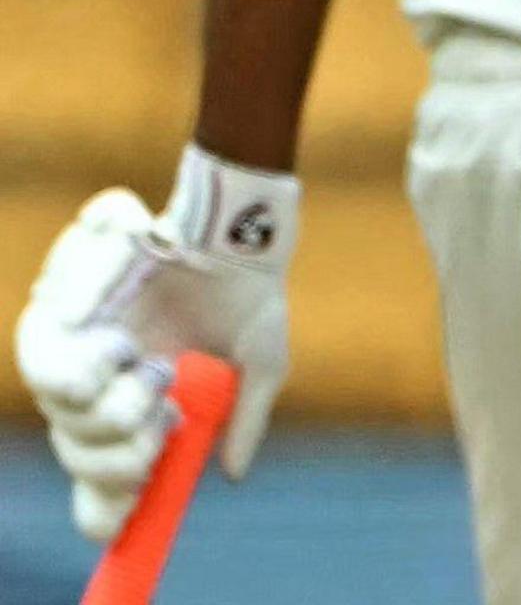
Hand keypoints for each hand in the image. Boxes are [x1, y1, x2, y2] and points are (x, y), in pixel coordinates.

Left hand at [13, 154, 294, 542]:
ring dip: (96, 410)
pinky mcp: (64, 309)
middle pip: (75, 448)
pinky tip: (119, 347)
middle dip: (114, 454)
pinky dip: (74, 364)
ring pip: (56, 407)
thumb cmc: (250, 293)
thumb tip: (229, 476)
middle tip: (162, 424)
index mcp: (147, 400)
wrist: (236, 233)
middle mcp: (106, 380)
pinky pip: (43, 353)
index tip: (133, 507)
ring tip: (144, 376)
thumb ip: (242, 421)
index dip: (110, 494)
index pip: (108, 465)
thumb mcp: (258, 368)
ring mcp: (82, 346)